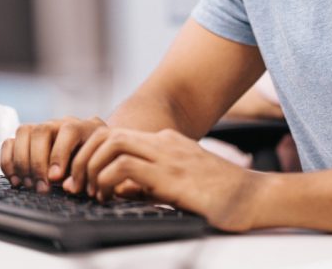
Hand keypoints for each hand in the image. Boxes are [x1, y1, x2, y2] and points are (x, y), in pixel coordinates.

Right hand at [0, 116, 105, 191]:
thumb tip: (66, 186)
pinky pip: (9, 142)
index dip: (59, 154)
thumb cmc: (91, 163)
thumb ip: (82, 176)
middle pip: (41, 131)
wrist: (89, 153)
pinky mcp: (25, 139)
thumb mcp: (93, 168)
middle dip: (38, 162)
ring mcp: (40, 128)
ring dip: (22, 162)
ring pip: (23, 132)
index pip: (68, 131)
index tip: (55, 178)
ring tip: (28, 185)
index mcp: (82, 127)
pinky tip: (16, 180)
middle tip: (41, 187)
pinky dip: (8, 162)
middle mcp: (59, 124)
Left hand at [67, 126, 265, 231]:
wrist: (255, 198)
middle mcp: (164, 143)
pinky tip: (106, 196)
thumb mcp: (178, 186)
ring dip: (91, 167)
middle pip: (108, 134)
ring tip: (88, 191)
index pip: (117, 136)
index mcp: (167, 143)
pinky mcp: (170, 175)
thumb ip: (150, 183)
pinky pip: (124, 166)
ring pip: (111, 144)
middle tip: (76, 184)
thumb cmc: (222, 197)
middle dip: (84, 157)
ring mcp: (168, 156)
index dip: (93, 155)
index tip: (84, 179)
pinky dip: (105, 180)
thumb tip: (117, 190)